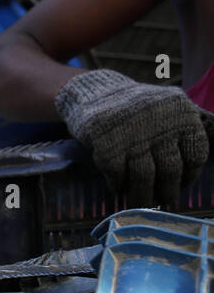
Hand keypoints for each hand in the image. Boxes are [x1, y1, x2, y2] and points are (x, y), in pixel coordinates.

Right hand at [55, 69, 212, 204]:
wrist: (95, 91)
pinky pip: (117, 176)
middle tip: (162, 199)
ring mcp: (132, 134)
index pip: (196, 155)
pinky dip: (117, 186)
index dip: (189, 176)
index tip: (181, 184)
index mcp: (182, 113)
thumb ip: (195, 124)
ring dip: (142, 196)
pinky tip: (118, 186)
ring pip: (143, 178)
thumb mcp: (172, 106)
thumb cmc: (138, 107)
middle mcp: (159, 123)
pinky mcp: (106, 145)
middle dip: (167, 191)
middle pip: (170, 170)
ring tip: (141, 201)